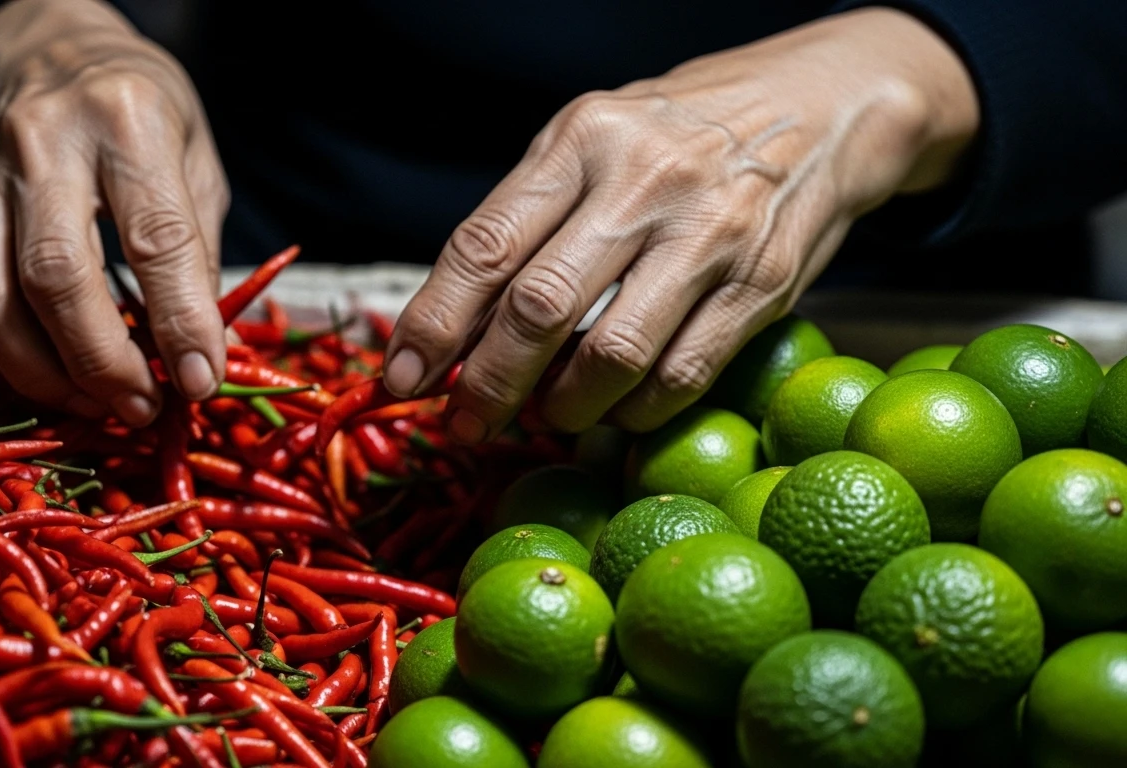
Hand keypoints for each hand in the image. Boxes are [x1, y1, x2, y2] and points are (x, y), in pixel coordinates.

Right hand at [0, 0, 228, 425]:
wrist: (41, 52)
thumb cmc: (136, 111)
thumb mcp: (194, 157)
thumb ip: (196, 249)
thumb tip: (195, 352)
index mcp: (127, 123)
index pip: (155, 239)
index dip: (180, 323)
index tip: (201, 382)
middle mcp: (43, 145)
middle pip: (56, 276)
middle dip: (102, 362)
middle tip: (140, 407)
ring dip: (39, 374)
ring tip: (91, 403)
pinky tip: (33, 379)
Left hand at [383, 8, 978, 442]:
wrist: (821, 105)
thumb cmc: (678, 136)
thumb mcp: (592, 143)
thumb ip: (527, 220)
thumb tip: (452, 328)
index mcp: (581, 140)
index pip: (484, 246)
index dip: (433, 326)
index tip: (401, 380)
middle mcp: (642, 180)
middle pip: (538, 309)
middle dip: (487, 385)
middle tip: (466, 424)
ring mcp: (709, 233)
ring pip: (610, 355)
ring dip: (563, 408)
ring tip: (547, 416)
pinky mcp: (764, 282)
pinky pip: (681, 374)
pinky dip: (636, 411)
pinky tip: (618, 408)